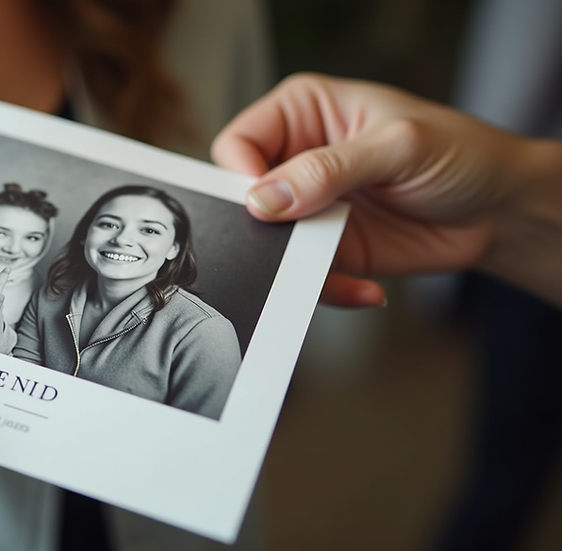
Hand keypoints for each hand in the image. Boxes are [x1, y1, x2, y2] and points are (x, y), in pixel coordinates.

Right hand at [212, 73, 524, 306]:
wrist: (498, 209)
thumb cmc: (458, 152)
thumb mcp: (397, 146)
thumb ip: (328, 169)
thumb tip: (266, 199)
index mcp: (302, 112)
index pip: (239, 143)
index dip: (241, 176)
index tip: (263, 204)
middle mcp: (297, 158)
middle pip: (244, 197)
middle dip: (262, 228)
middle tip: (293, 243)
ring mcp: (310, 207)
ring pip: (268, 243)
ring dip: (294, 265)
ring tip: (338, 269)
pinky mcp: (327, 247)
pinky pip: (302, 275)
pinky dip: (328, 289)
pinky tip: (367, 288)